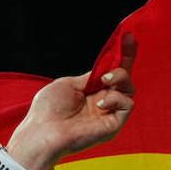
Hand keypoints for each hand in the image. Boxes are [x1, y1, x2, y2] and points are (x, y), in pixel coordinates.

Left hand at [6, 34, 137, 169]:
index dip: (122, 54)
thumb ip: (88, 77)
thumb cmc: (46, 111)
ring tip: (104, 81)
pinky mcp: (112, 126)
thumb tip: (105, 70)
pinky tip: (100, 103)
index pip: (111, 71)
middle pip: (124, 78)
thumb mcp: (67, 84)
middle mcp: (100, 102)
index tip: (128, 36)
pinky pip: (127, 105)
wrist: (42, 133)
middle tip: (109, 69)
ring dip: (120, 79)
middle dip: (125, 63)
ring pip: (129, 89)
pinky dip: (117, 99)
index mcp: (89, 92)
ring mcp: (107, 114)